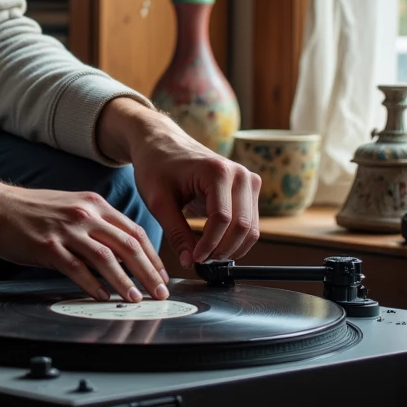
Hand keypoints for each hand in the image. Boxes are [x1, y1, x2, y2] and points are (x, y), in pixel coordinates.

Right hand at [0, 170, 168, 302]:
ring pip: (107, 258)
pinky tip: (102, 297)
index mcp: (94, 204)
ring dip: (125, 281)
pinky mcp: (48, 246)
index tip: (161, 275)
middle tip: (159, 292)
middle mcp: (85, 214)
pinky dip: (93, 285)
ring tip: (135, 299)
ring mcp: (67, 230)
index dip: (152, 256)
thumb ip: (94, 224)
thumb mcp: (69, 207)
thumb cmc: (29, 210)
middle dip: (148, 272)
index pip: (134, 231)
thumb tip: (116, 252)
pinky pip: (77, 269)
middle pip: (128, 245)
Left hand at [97, 98, 259, 270]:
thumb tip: (189, 263)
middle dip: (222, 249)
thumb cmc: (156, 166)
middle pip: (242, 226)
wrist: (162, 143)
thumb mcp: (158, 201)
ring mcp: (248, 179)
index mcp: (217, 171)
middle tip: (200, 261)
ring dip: (232, 248)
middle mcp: (239, 174)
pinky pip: (250, 222)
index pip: (222, 219)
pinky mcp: (249, 187)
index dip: (209, 245)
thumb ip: (176, 233)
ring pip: (250, 227)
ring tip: (206, 255)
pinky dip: (236, 239)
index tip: (194, 259)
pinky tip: (215, 246)